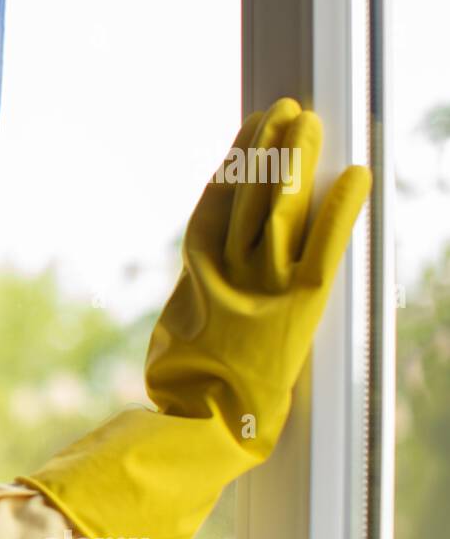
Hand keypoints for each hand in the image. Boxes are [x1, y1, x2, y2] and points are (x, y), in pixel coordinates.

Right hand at [15, 100, 370, 538]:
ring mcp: (261, 286)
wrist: (197, 429)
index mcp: (196, 277)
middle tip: (284, 108)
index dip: (233, 165)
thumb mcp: (181, 337)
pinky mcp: (299, 308)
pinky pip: (324, 249)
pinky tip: (357, 175)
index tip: (246, 134)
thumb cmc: (183, 395)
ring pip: (280, 208)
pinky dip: (339, 211)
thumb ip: (197, 307)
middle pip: (248, 194)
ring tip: (309, 121)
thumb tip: (201, 300)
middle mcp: (227, 272)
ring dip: (295, 161)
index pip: (215, 205)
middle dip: (266, 148)